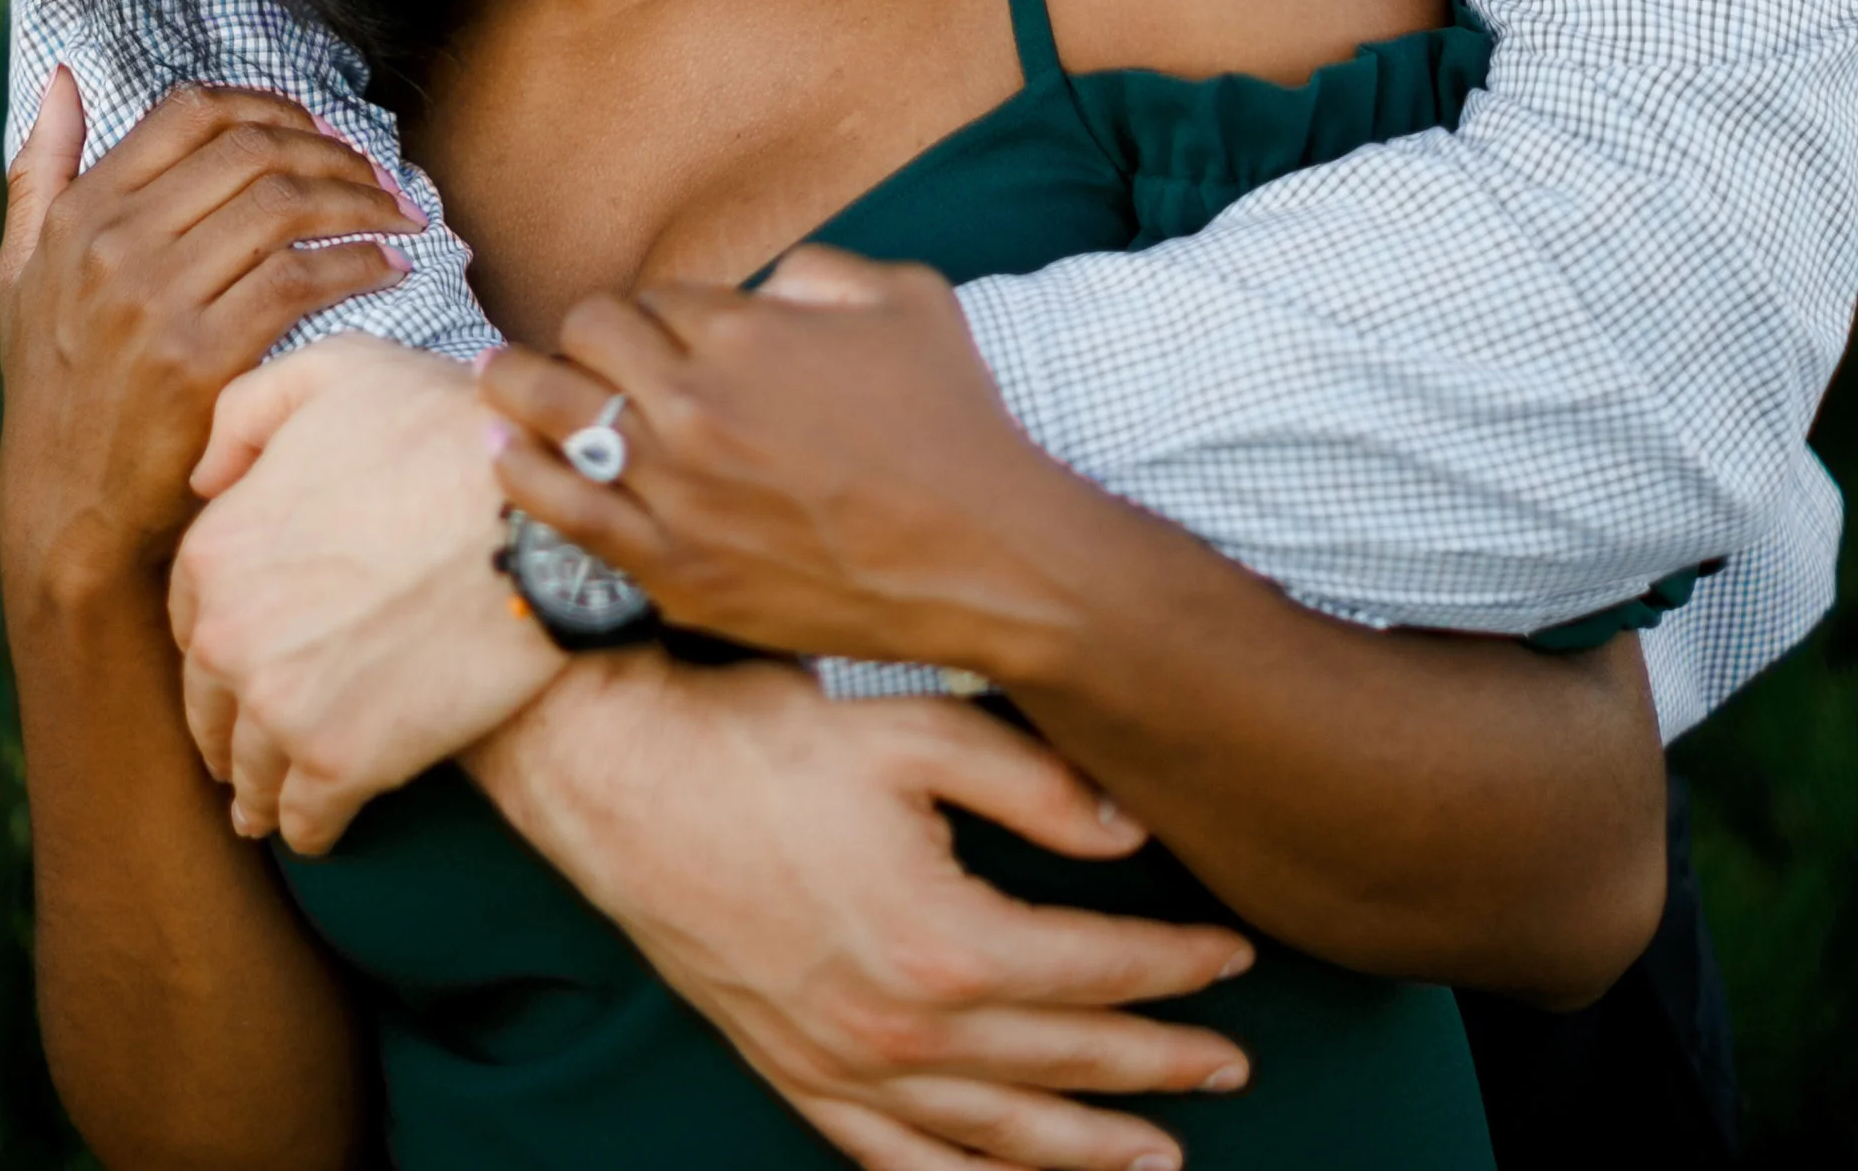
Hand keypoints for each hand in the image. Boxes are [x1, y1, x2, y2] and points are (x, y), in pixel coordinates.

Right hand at [0, 69, 416, 610]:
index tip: (318, 129)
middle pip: (252, 151)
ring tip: (398, 215)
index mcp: (78, 214)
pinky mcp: (200, 362)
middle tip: (378, 175)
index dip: (270, 105)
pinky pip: (301, 280)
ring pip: (285, 206)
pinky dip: (359, 263)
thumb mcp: (22, 276)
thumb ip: (40, 174)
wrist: (66, 514)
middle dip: (333, 152)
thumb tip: (60, 78)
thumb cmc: (55, 391)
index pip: (191, 111)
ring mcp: (155, 304)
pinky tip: (388, 269)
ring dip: (360, 201)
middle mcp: (112, 247)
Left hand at [169, 336, 564, 851]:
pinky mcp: (343, 764)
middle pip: (209, 702)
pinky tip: (320, 824)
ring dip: (260, 789)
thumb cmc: (443, 431)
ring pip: (250, 771)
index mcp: (218, 548)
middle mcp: (230, 636)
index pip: (191, 614)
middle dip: (224, 723)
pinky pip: (307, 818)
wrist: (530, 515)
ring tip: (271, 802)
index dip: (216, 632)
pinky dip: (310, 826)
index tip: (237, 652)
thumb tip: (206, 478)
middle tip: (243, 744)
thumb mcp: (335, 373)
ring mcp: (282, 708)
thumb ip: (248, 411)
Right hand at [474, 656, 1252, 1170]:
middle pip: (1063, 1065)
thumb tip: (1130, 830)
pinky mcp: (792, 1075)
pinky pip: (894, 1162)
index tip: (1235, 953)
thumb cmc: (762, 739)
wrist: (622, 776)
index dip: (1176, 965)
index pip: (1097, 969)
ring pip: (994, 1139)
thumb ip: (1034, 783)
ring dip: (1085, 1151)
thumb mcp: (913, 730)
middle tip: (1230, 1062)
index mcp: (944, 944)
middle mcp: (900, 1032)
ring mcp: (841, 1068)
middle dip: (1158, 1063)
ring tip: (1158, 1158)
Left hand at [484, 246, 1064, 673]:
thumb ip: (824, 269)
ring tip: (494, 379)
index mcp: (743, 333)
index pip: (650, 298)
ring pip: (554, 418)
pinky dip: (522, 474)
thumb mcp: (906, 298)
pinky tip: (502, 453)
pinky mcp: (675, 572)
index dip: (653, 309)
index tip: (662, 327)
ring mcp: (677, 494)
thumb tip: (767, 284)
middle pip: (586, 342)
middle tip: (577, 346)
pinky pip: (566, 512)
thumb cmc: (953, 425)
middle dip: (583, 337)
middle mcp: (695, 406)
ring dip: (516, 389)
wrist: (982, 560)